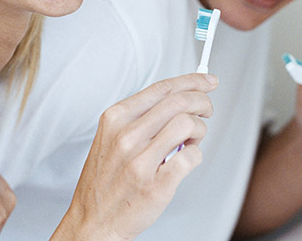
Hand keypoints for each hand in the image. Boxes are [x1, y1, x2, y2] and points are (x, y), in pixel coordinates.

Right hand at [58, 73, 217, 240]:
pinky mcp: (156, 184)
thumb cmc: (106, 180)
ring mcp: (140, 161)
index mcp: (116, 119)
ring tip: (192, 140)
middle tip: (207, 110)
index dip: (191, 81)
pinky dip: (196, 155)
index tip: (208, 81)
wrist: (93, 221)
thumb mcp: (111, 137)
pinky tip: (187, 159)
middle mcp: (126, 136)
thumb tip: (180, 97)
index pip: (162, 88)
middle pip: (179, 102)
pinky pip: (191, 157)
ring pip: (188, 124)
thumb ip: (141, 117)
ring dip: (200, 130)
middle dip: (202, 102)